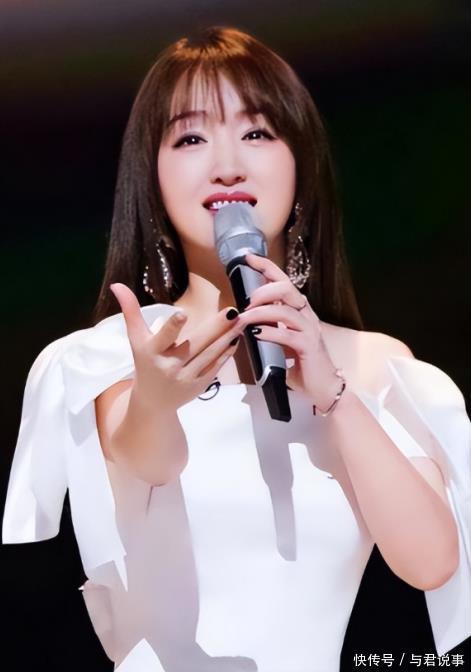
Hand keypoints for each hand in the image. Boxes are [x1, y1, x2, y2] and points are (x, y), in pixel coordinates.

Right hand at [110, 283, 241, 410]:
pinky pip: (215, 366)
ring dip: (227, 337)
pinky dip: (226, 352)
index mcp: (152, 352)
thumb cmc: (145, 363)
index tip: (183, 313)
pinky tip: (236, 338)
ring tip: (242, 321)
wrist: (153, 403)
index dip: (172, 326)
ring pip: (210, 355)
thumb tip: (117, 285)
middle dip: (215, 328)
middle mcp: (169, 366)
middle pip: (195, 344)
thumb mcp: (136, 340)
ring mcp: (186, 378)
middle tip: (233, 311)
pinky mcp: (200, 386)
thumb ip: (130, 312)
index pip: (163, 337)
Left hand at [237, 254, 340, 407]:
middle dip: (263, 290)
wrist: (324, 388)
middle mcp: (307, 316)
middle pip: (287, 289)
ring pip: (285, 311)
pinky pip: (287, 334)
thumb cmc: (302, 365)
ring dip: (260, 313)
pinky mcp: (309, 347)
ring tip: (244, 319)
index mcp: (300, 311)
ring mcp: (310, 330)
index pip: (284, 282)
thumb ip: (270, 328)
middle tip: (246, 302)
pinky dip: (269, 332)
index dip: (267, 267)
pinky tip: (256, 335)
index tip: (248, 257)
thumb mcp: (283, 342)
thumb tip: (245, 321)